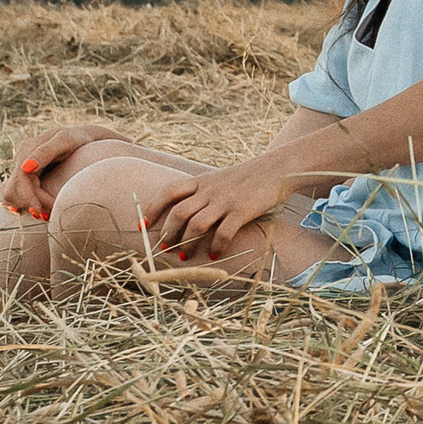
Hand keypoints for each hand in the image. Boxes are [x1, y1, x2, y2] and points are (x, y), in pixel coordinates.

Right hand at [3, 123, 122, 218]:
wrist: (84, 139)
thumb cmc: (78, 138)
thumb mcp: (66, 140)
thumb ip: (46, 151)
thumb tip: (26, 167)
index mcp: (27, 150)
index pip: (20, 177)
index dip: (28, 196)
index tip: (39, 211)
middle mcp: (20, 160)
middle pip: (12, 188)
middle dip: (29, 203)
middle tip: (48, 216)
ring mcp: (21, 169)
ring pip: (9, 194)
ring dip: (24, 206)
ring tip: (44, 215)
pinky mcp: (25, 178)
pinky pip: (16, 195)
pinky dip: (23, 205)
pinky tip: (36, 212)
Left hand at [139, 155, 300, 263]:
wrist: (279, 167)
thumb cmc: (251, 177)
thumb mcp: (222, 179)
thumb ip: (206, 192)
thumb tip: (190, 213)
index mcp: (202, 181)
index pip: (169, 192)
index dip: (152, 208)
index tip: (142, 224)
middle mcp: (210, 190)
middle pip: (179, 212)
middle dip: (168, 232)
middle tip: (164, 248)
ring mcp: (226, 200)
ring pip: (197, 224)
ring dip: (188, 243)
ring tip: (186, 256)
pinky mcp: (242, 210)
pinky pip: (224, 232)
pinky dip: (217, 246)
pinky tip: (216, 255)